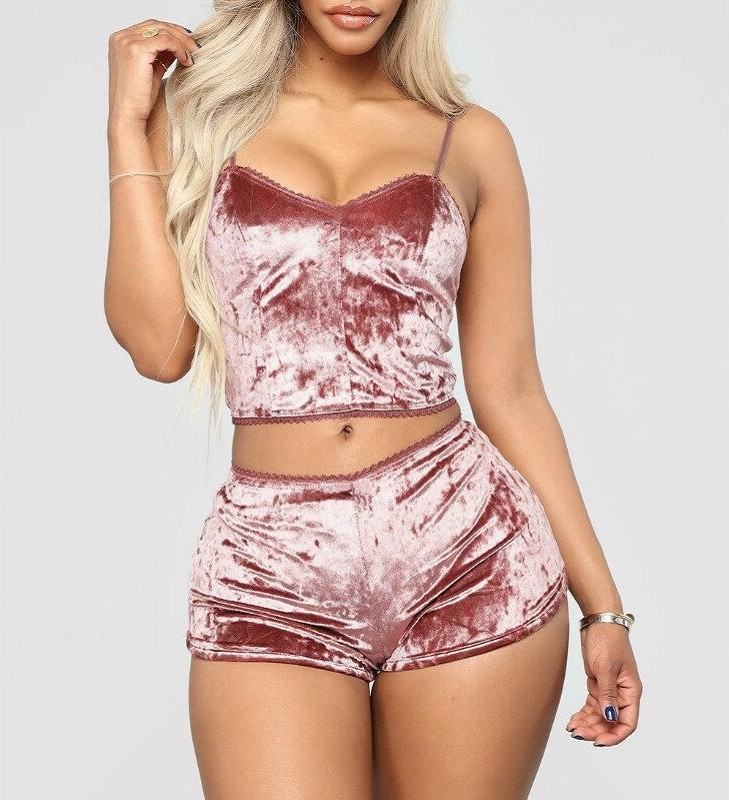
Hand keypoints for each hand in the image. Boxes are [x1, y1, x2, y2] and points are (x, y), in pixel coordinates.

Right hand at [107, 18, 199, 125]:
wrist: (128, 116)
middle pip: (157, 25)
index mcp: (121, 40)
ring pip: (163, 31)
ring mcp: (127, 42)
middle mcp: (121, 37)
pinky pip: (166, 40)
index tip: (189, 44)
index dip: (173, 33)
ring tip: (194, 57)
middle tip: (196, 47)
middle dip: (180, 35)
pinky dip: (180, 49)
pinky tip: (187, 61)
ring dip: (183, 42)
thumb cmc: (139, 100)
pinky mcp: (136, 49)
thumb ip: (161, 55)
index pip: (151, 27)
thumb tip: (179, 45)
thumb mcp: (152, 71)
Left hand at [565, 621, 642, 746]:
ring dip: (588, 724)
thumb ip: (608, 693)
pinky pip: (593, 706)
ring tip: (572, 728)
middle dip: (596, 730)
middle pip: (611, 722)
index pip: (627, 722)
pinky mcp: (598, 684)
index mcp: (631, 691)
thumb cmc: (607, 639)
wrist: (598, 621)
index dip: (614, 735)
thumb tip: (610, 717)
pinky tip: (573, 720)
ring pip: (600, 716)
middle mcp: (622, 693)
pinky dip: (584, 714)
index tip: (597, 742)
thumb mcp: (606, 667)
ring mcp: (610, 689)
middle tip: (577, 733)